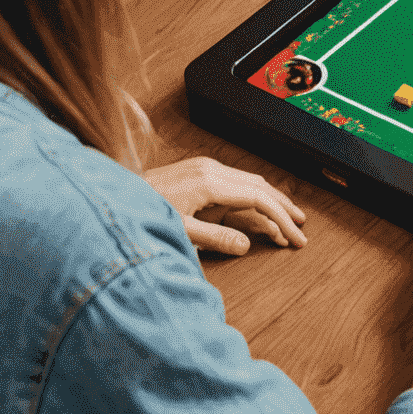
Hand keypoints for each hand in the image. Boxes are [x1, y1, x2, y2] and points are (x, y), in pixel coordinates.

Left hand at [145, 157, 307, 254]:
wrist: (111, 197)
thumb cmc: (141, 212)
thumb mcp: (179, 232)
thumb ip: (214, 238)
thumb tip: (245, 245)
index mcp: (210, 182)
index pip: (259, 198)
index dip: (280, 218)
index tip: (294, 236)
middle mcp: (211, 169)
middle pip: (261, 186)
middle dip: (283, 207)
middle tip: (301, 228)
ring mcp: (205, 168)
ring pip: (250, 182)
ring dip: (271, 201)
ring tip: (288, 219)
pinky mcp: (198, 172)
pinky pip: (236, 182)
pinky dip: (253, 197)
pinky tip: (258, 209)